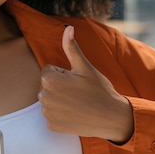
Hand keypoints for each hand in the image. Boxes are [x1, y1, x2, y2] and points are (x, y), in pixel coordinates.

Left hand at [38, 25, 133, 141]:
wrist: (111, 117)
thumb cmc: (99, 90)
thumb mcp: (85, 67)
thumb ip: (71, 48)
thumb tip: (68, 28)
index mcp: (49, 79)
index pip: (49, 70)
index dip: (64, 74)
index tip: (76, 81)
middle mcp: (43, 97)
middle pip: (48, 85)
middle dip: (60, 86)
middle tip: (78, 92)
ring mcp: (47, 113)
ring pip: (50, 100)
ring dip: (60, 100)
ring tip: (78, 103)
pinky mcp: (51, 126)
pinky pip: (52, 115)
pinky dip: (61, 115)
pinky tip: (75, 115)